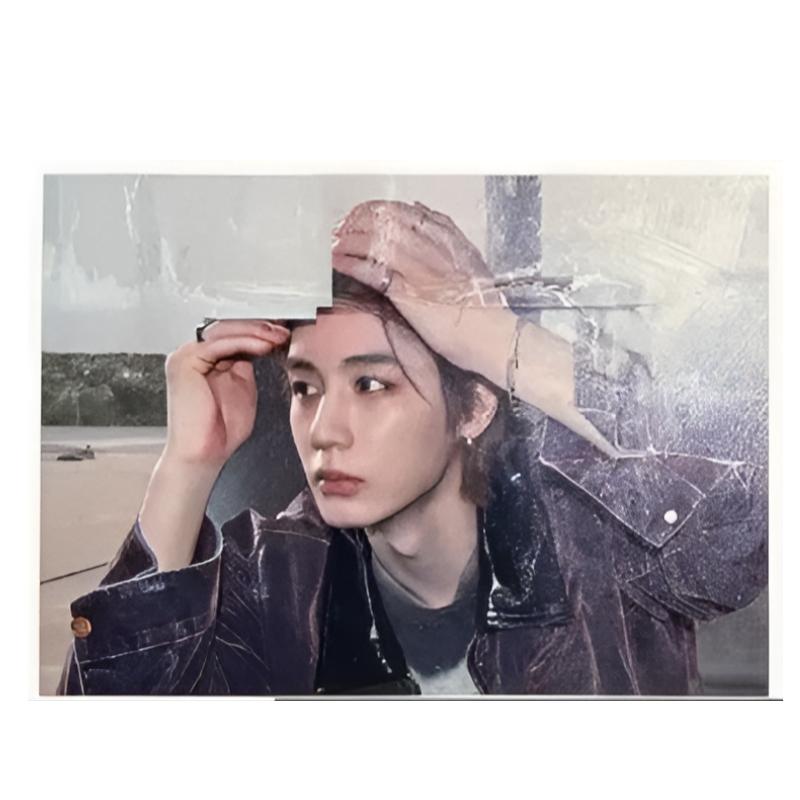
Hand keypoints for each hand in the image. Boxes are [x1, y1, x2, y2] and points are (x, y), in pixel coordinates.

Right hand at [162, 320, 289, 470]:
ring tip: (278, 337)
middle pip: (228, 328)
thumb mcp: (243, 388)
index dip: (258, 331)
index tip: (283, 333)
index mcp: (204, 360)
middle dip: (260, 327)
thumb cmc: (221, 431)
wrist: (203, 455)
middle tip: (284, 331)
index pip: (232, 334)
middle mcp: (192, 355)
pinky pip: (220, 344)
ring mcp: (186, 356)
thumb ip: (246, 365)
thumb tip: (264, 343)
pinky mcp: (185, 362)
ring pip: (225, 331)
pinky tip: (264, 346)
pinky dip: (245, 342)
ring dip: (256, 332)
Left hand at [331, 200, 504, 306]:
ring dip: (350, 238)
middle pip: (388, 219)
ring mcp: (420, 270)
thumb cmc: (485, 312)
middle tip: (343, 227)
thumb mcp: (472, 267)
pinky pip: (372, 270)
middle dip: (360, 219)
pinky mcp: (409, 294)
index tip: (364, 215)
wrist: (493, 337)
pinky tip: (338, 262)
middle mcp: (434, 249)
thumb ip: (450, 242)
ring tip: (335, 244)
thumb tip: (425, 215)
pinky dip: (351, 263)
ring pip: (377, 240)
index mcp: (450, 242)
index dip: (380, 210)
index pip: (407, 212)